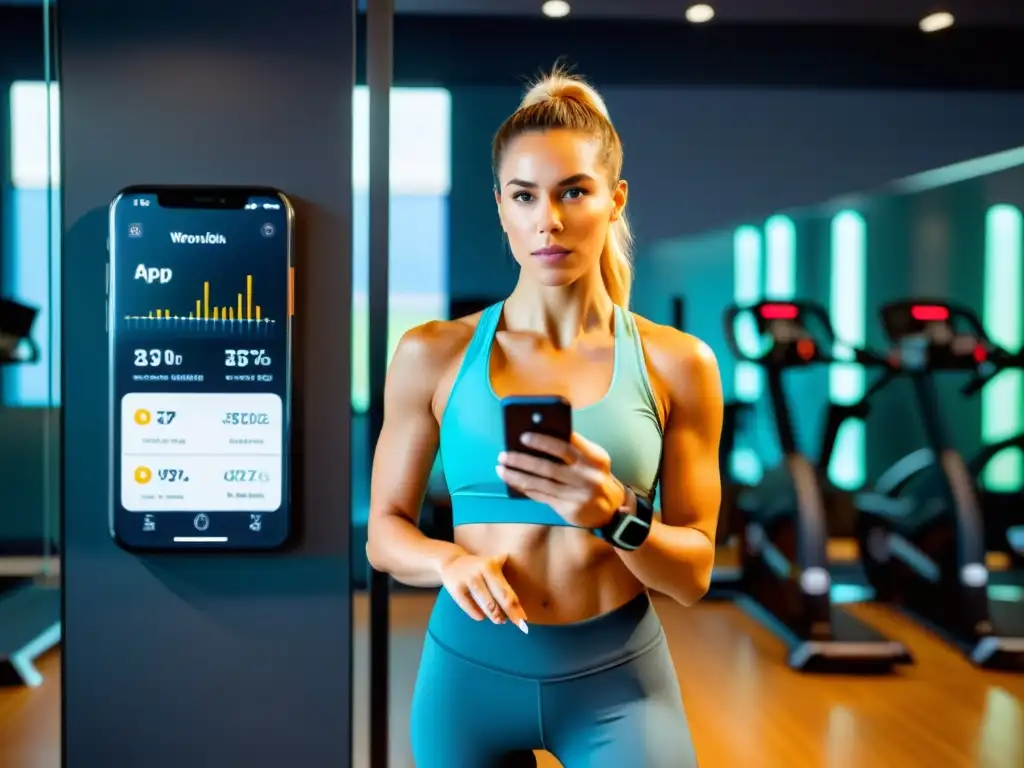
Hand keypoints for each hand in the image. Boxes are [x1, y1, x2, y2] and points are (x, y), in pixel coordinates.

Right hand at [439, 551, 528, 633]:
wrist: (451, 561)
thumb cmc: (477, 567)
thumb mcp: (492, 564)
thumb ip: (506, 579)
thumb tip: (516, 598)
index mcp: (491, 566)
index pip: (507, 591)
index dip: (517, 607)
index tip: (524, 621)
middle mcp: (480, 572)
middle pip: (500, 598)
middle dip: (511, 614)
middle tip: (519, 626)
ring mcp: (468, 581)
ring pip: (486, 605)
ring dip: (495, 616)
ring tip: (500, 620)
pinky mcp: (456, 590)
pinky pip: (470, 608)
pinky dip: (478, 615)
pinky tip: (483, 616)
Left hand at [496, 431, 626, 528]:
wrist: (610, 508)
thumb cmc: (594, 475)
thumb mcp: (593, 459)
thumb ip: (573, 448)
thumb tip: (539, 435)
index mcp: (594, 458)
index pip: (565, 446)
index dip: (542, 441)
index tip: (523, 436)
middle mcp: (587, 477)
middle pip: (548, 467)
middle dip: (522, 460)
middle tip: (504, 454)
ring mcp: (577, 495)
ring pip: (541, 484)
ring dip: (517, 476)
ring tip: (501, 468)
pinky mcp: (568, 509)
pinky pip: (541, 496)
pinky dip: (525, 488)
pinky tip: (513, 481)